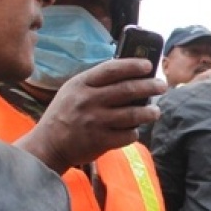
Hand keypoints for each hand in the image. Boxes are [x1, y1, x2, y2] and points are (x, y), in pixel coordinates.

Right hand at [15, 58, 166, 172]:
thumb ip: (97, 82)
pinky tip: (135, 130)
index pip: (112, 69)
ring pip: (133, 114)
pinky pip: (128, 135)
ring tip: (156, 111)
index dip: (133, 65)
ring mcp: (94, 121)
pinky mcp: (100, 141)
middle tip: (162, 86)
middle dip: (150, 87)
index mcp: (81, 84)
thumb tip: (131, 74)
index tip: (149, 65)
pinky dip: (135, 132)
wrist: (48, 145)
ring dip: (149, 112)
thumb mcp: (73, 91)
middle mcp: (88, 101)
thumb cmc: (66, 114)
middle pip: (128, 90)